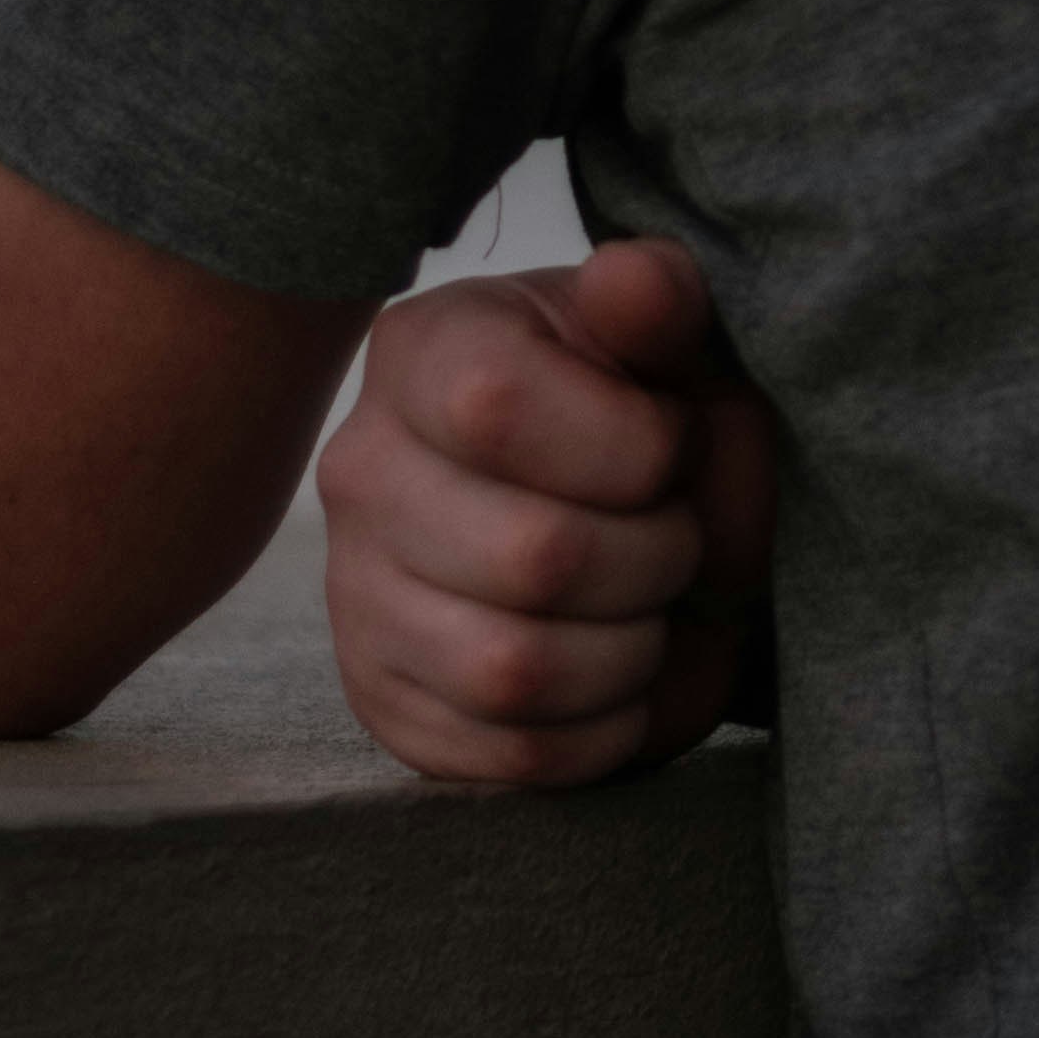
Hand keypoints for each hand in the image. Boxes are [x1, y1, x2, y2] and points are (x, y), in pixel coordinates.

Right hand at [319, 240, 780, 787]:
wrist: (633, 522)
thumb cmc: (655, 413)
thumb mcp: (675, 342)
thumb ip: (661, 301)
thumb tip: (630, 280)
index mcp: (422, 350)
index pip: (495, 407)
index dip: (631, 445)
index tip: (673, 443)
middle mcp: (361, 469)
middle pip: (529, 556)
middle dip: (657, 557)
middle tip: (680, 538)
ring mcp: (358, 595)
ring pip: (514, 671)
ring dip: (632, 651)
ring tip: (652, 605)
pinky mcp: (385, 702)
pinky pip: (510, 757)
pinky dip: (604, 729)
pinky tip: (620, 669)